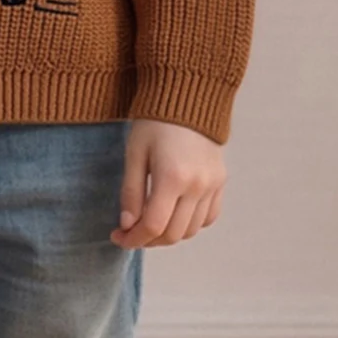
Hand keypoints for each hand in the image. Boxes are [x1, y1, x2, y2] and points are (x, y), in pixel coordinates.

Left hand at [111, 118, 226, 246]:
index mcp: (172, 177)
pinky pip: (208, 218)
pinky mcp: (220, 182)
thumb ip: (131, 192)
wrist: (187, 96)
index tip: (117, 237)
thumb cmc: (154, 121)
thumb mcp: (134, 152)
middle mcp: (197, 186)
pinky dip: (190, 224)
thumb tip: (127, 226)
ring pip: (191, 230)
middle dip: (148, 240)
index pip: (153, 226)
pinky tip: (174, 215)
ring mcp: (212, 185)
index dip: (133, 239)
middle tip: (130, 233)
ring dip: (168, 235)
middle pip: (173, 234)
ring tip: (149, 224)